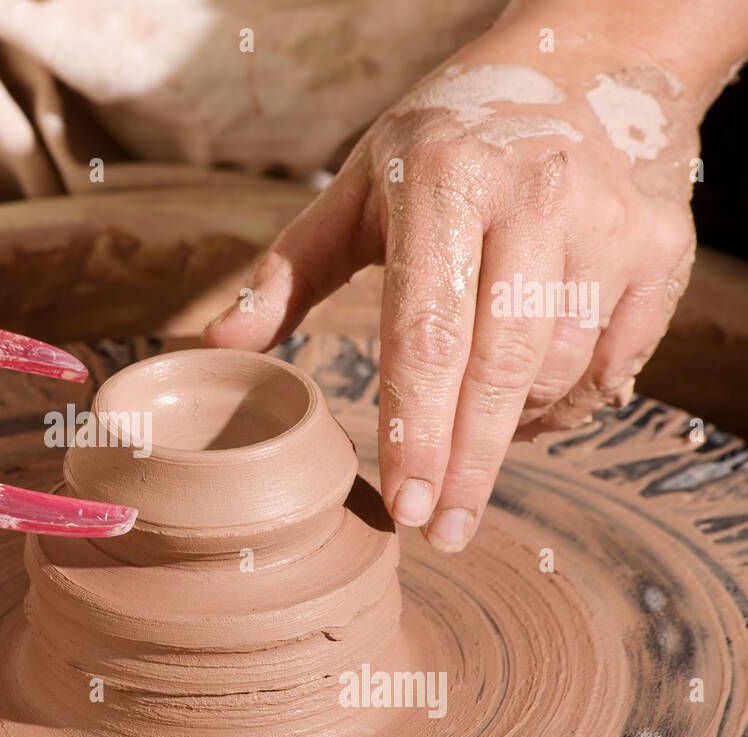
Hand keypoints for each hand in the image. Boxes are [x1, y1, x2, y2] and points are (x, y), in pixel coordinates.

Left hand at [203, 11, 717, 551]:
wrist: (582, 64)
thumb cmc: (446, 143)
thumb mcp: (359, 187)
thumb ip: (286, 270)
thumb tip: (214, 345)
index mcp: (445, 182)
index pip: (426, 333)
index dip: (415, 430)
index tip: (403, 506)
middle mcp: (535, 198)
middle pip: (500, 368)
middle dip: (469, 465)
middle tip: (443, 534)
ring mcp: (608, 222)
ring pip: (560, 370)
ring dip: (514, 430)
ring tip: (475, 453)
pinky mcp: (660, 245)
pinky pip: (615, 359)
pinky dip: (570, 402)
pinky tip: (532, 411)